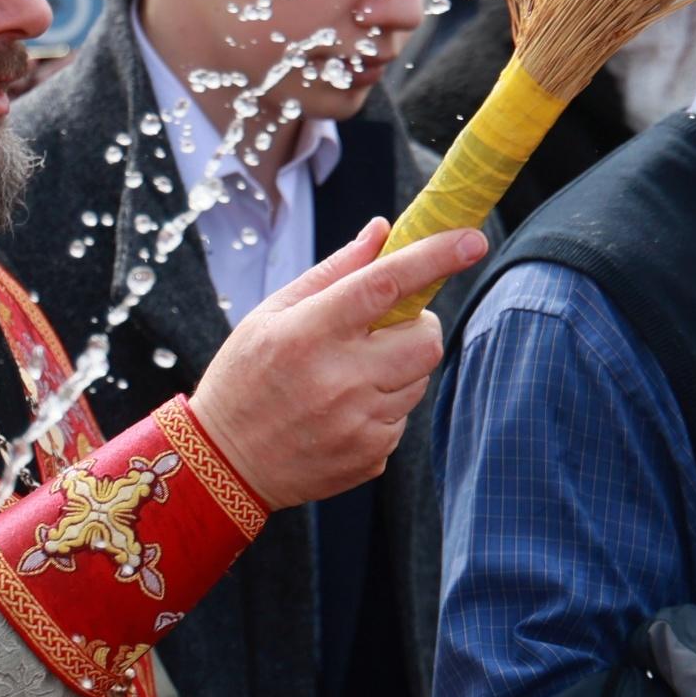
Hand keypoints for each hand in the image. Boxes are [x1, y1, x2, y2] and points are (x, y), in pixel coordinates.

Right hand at [188, 217, 489, 509]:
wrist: (223, 465)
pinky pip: (402, 418)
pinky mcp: (370, 456)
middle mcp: (339, 380)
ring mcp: (358, 424)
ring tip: (349, 376)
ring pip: (418, 379)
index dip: (435, 257)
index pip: (386, 284)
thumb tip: (382, 231)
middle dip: (420, 324)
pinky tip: (341, 412)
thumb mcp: (270, 314)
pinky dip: (383, 407)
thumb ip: (333, 272)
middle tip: (389, 328)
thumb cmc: (245, 378)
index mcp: (309, 333)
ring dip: (399, 368)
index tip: (471, 239)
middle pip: (425, 339)